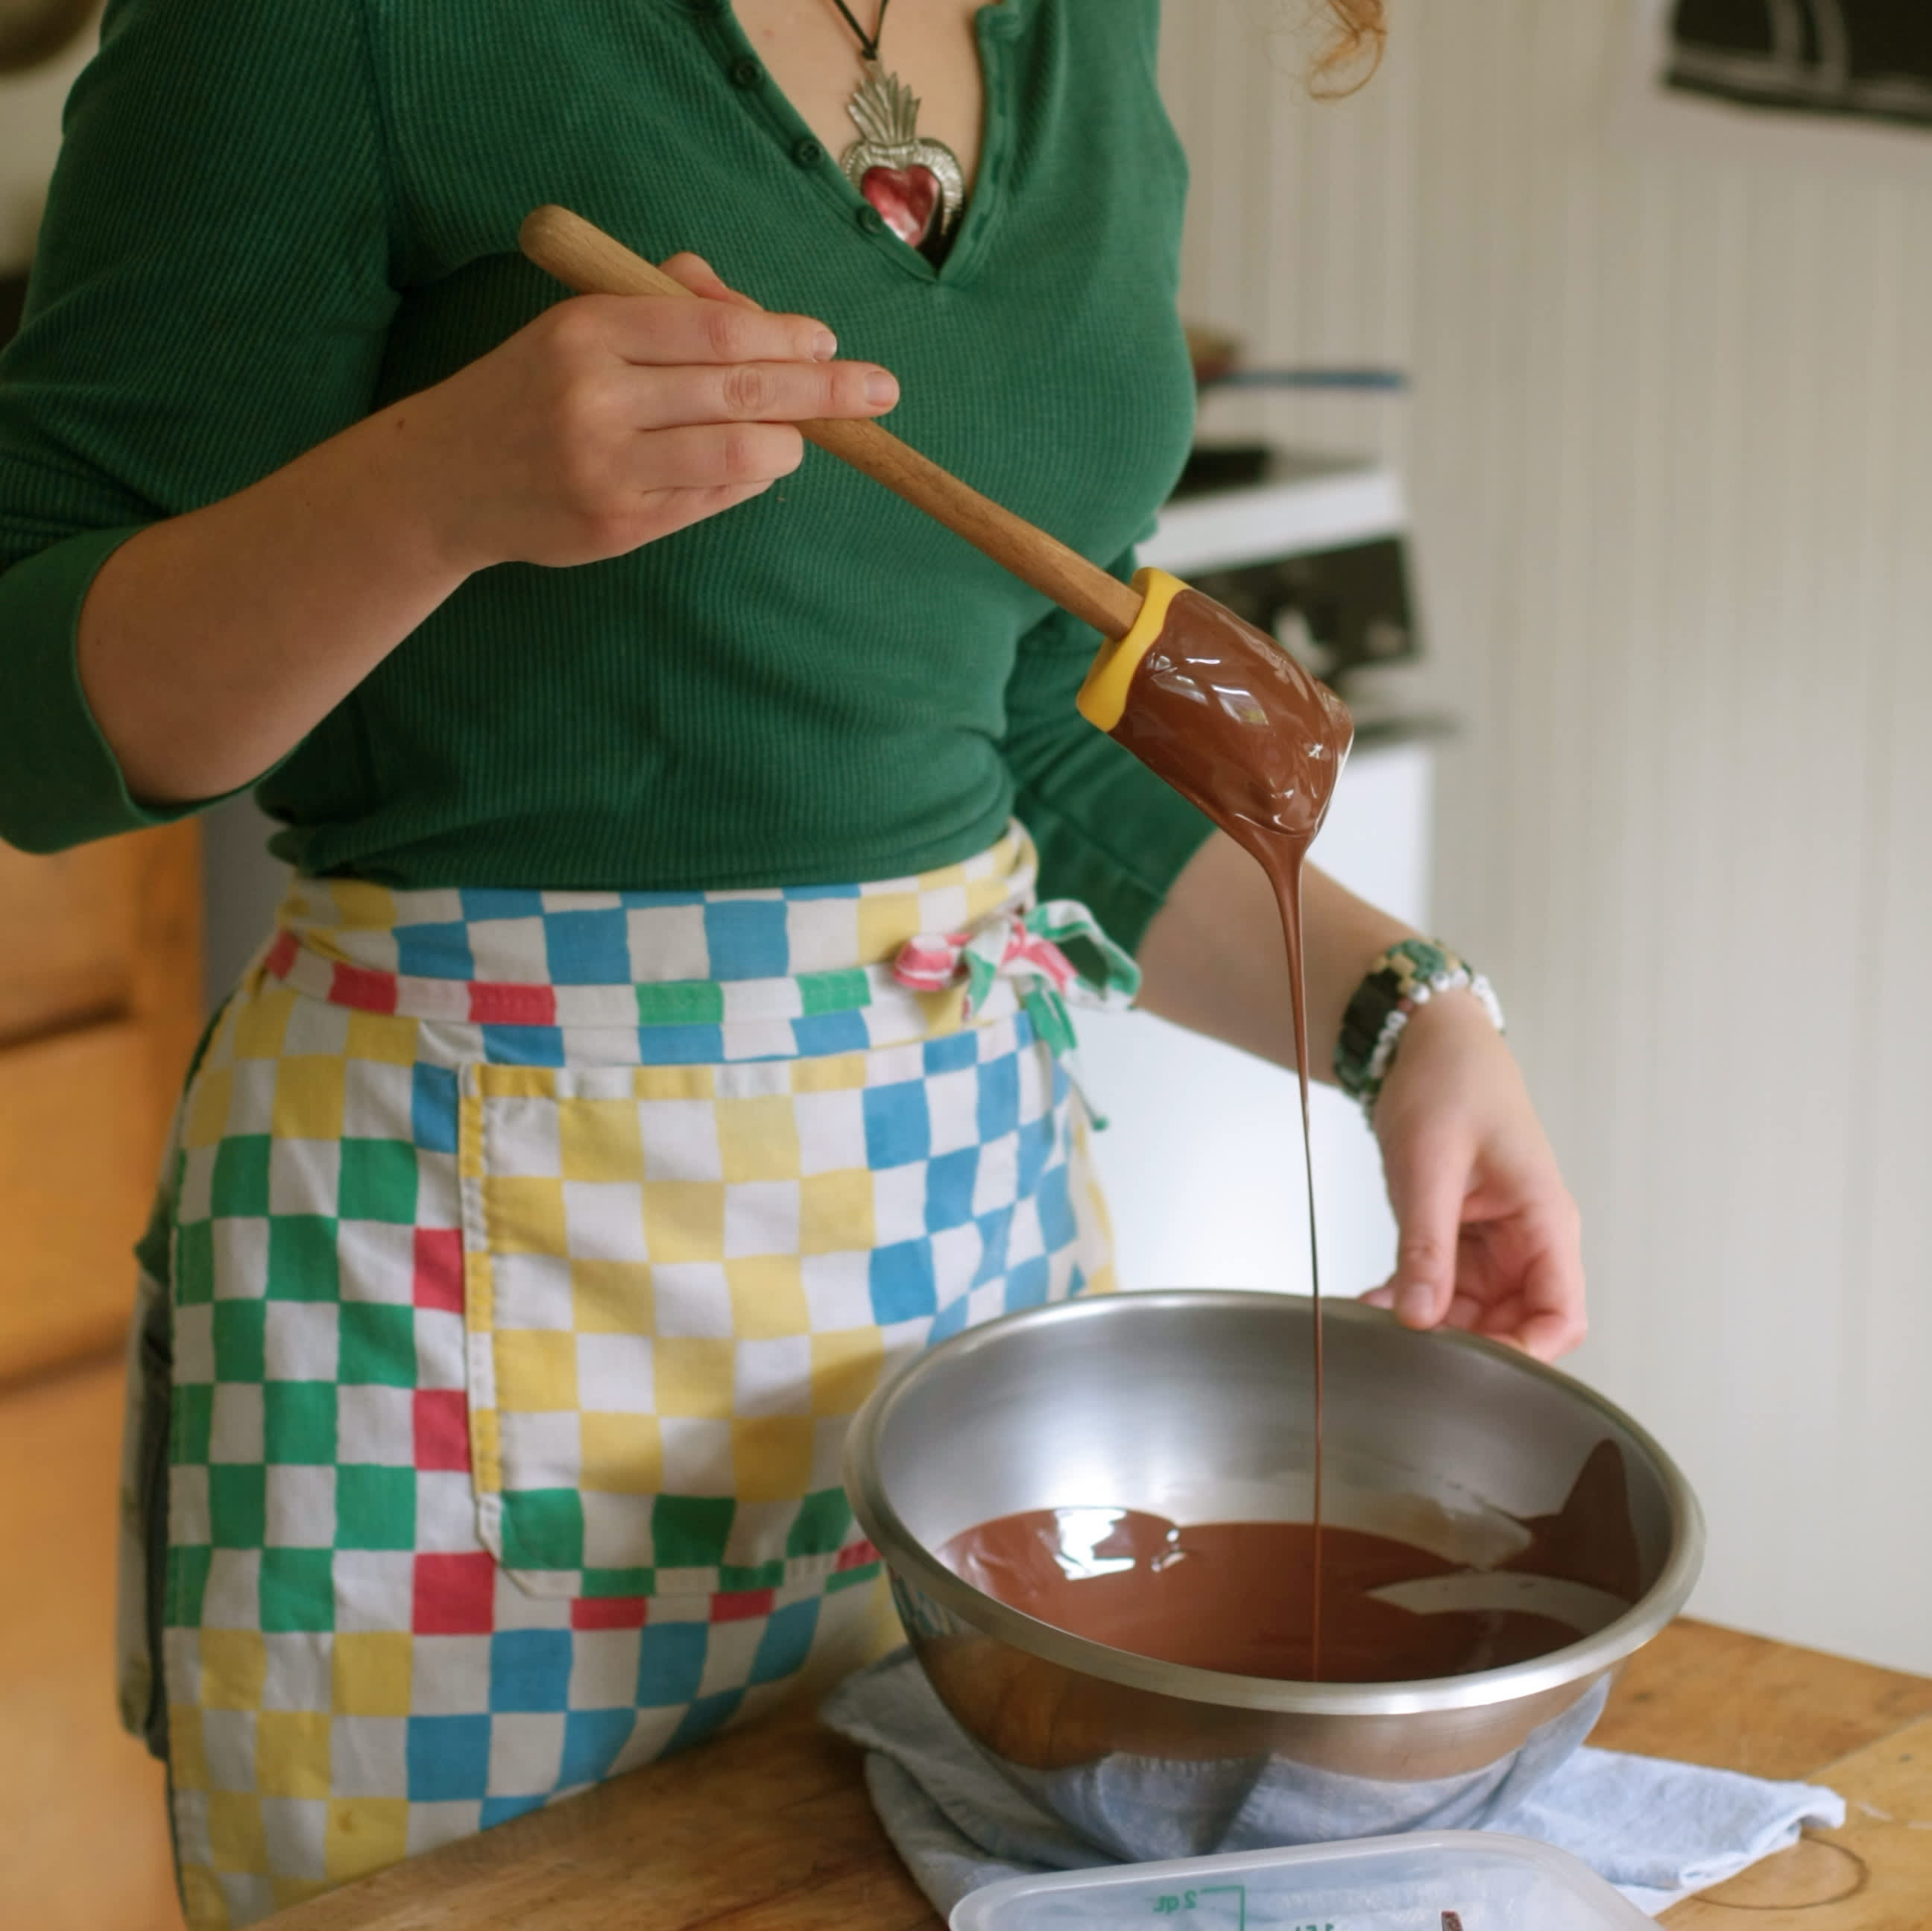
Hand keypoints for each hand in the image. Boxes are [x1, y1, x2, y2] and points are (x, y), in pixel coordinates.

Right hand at [407, 255, 898, 573]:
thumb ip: (665, 303)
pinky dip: (748, 479)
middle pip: (742, 389)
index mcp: (588, 331)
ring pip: (738, 452)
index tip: (827, 344)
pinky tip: (755, 465)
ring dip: (786, 443)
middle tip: (880, 390)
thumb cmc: (528, 389)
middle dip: (824, 391)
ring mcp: (609, 469)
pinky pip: (713, 498)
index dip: (785, 337)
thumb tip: (760, 314)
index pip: (717, 330)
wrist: (444, 479)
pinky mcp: (620, 526)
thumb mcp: (577, 324)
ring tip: (798, 437)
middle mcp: (598, 398)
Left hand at [1358, 992, 1585, 1359]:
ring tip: (1377, 1325)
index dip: (1528, 1355)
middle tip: (1406, 1355)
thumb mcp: (1429, 1165)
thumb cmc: (1448, 1084)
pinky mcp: (1462, 1237)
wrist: (1427, 1042)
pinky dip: (1411, 1299)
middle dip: (1465, 1347)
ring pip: (1474, 1314)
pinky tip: (1372, 1300)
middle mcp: (1528, 1239)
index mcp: (1544, 1221)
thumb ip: (1427, 1245)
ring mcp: (1495, 1242)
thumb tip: (1420, 1320)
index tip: (1473, 1374)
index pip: (1562, 1316)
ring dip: (1430, 1325)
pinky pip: (1443, 1286)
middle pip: (1516, 1325)